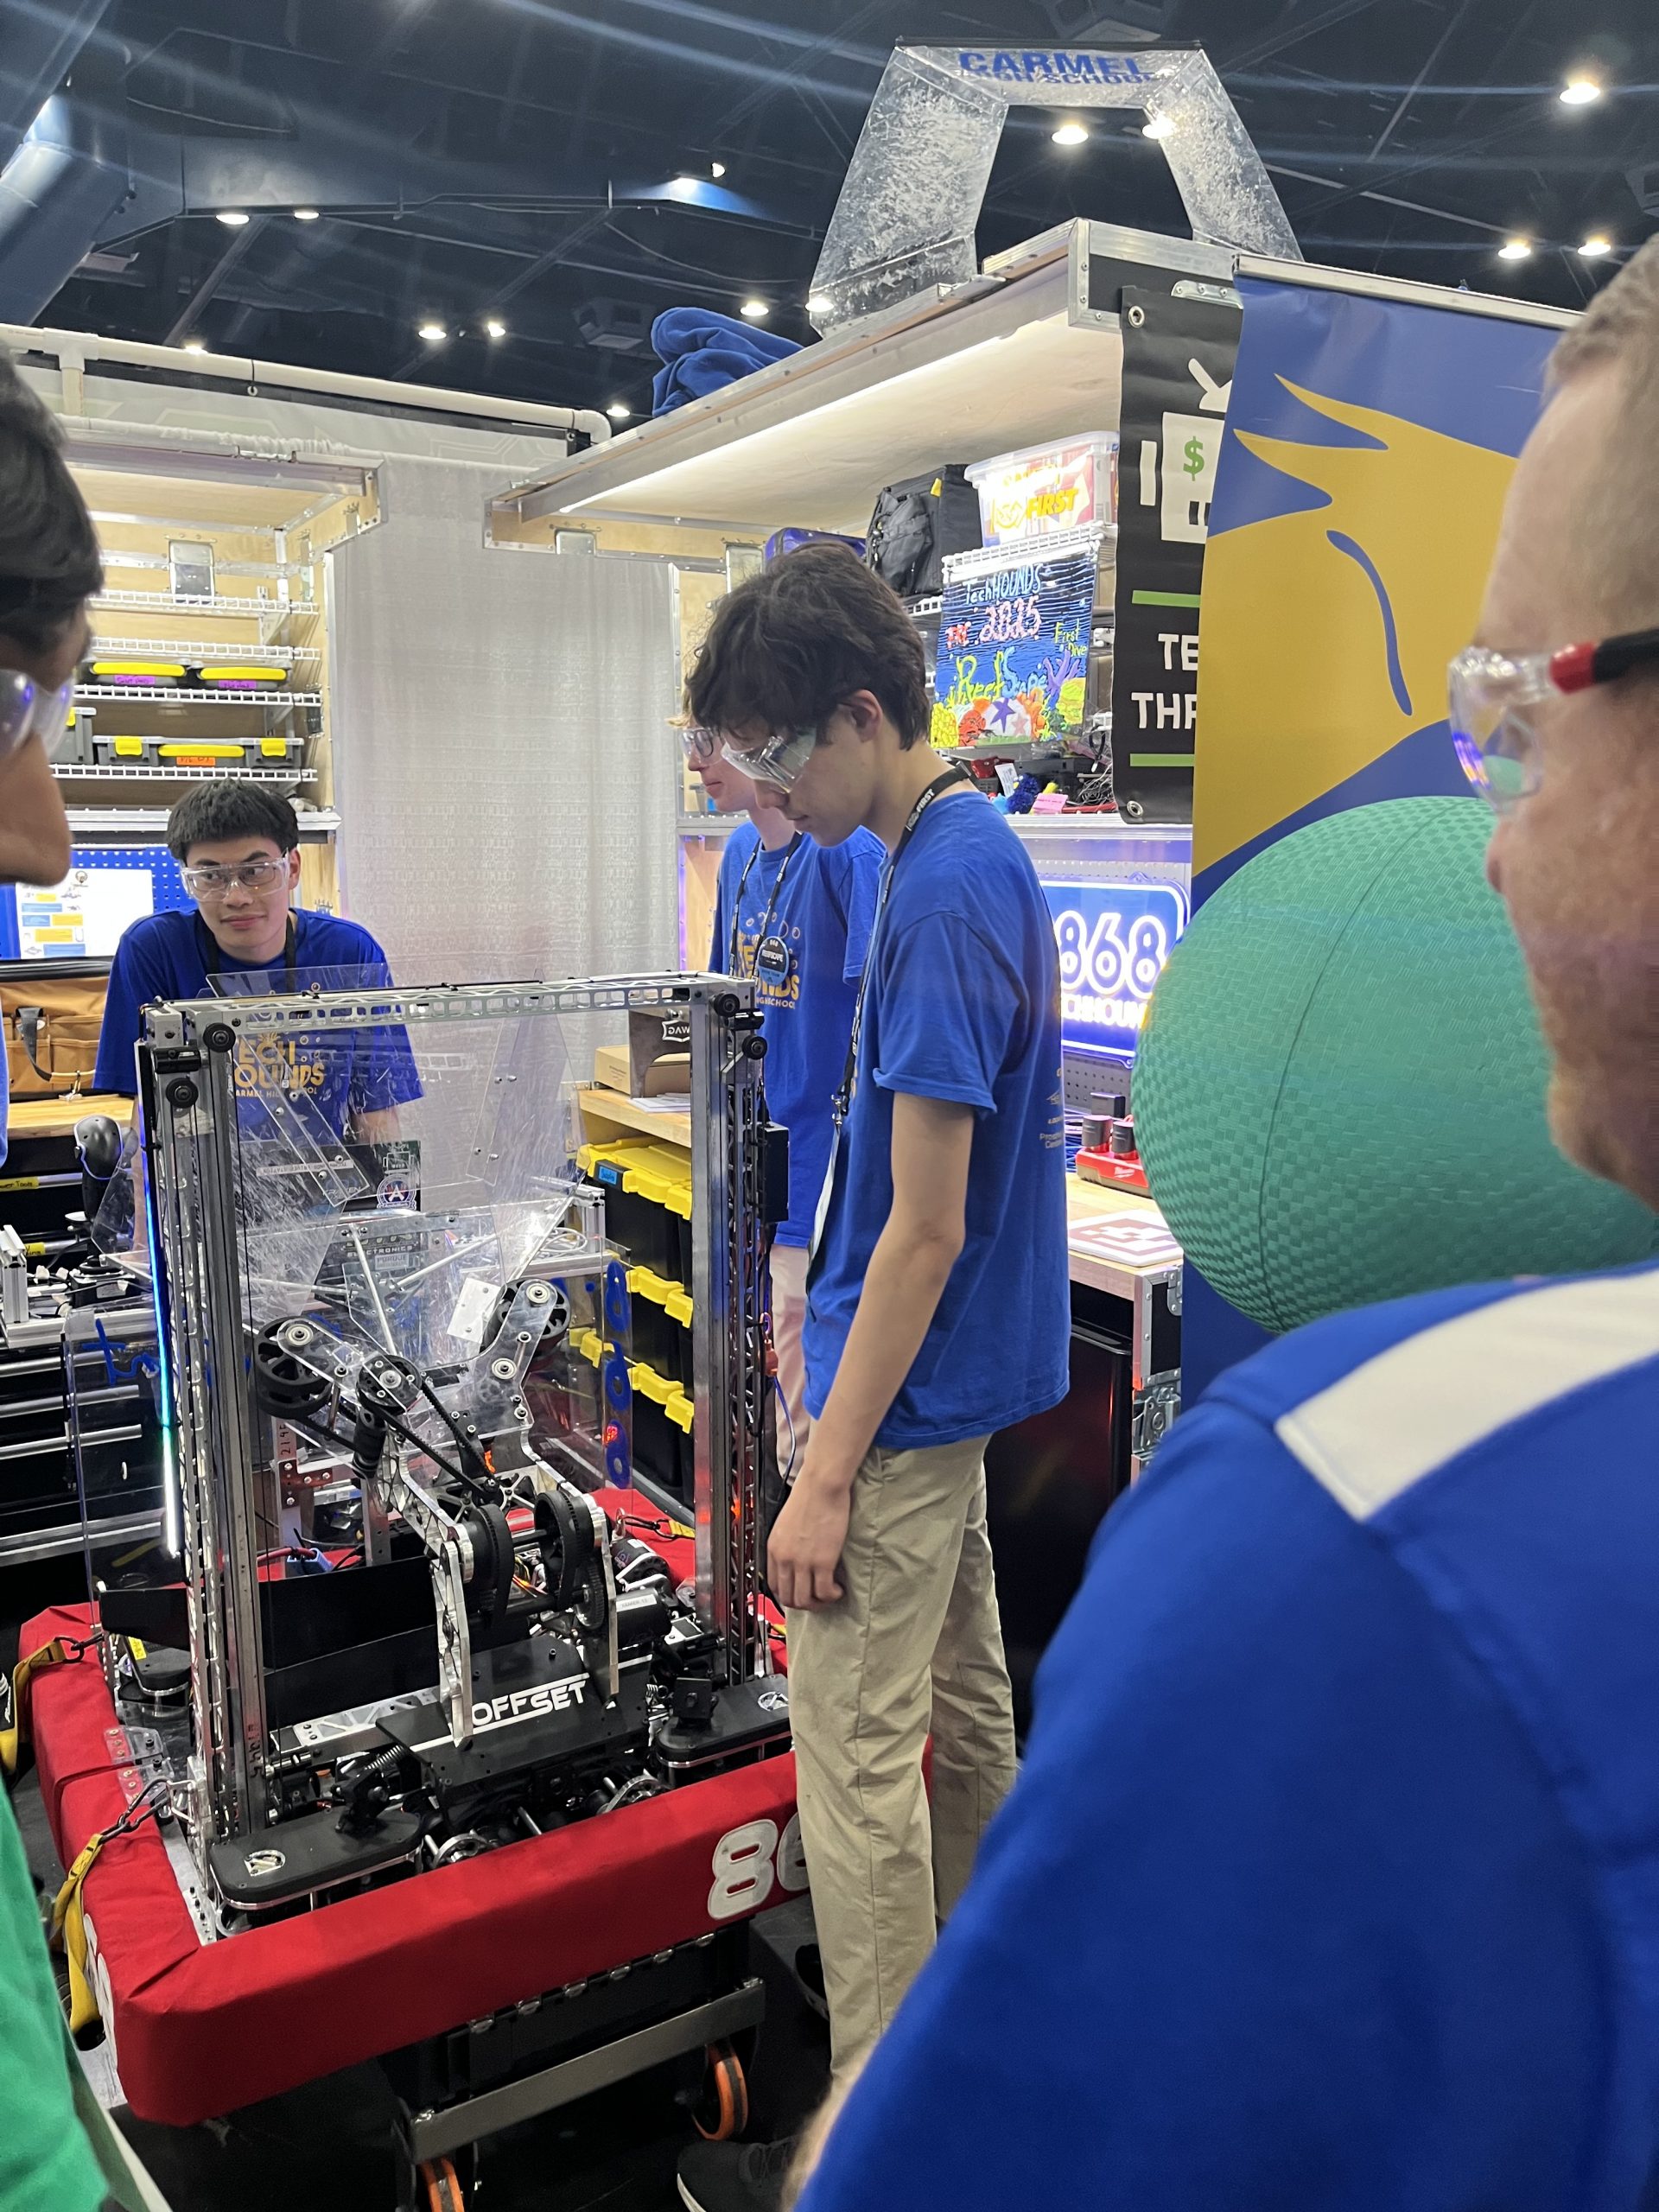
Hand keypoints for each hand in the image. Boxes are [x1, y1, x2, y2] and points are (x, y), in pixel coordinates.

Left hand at [767, 1470, 851, 1610]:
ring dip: (819, 1603)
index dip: (788, 1595)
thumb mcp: (786, 1523)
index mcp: (774, 1549)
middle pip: (788, 1598)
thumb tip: (795, 1559)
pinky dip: (832, 1596)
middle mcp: (785, 1558)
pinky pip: (825, 1592)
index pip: (774, 1585)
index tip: (800, 1594)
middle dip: (803, 1604)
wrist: (821, 1485)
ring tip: (830, 1595)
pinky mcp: (823, 1562)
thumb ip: (786, 1544)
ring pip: (805, 1600)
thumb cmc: (809, 1496)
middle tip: (817, 1600)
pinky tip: (838, 1590)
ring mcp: (803, 1562)